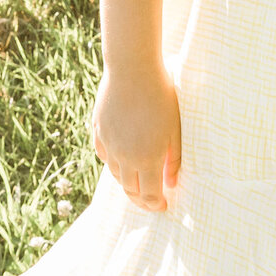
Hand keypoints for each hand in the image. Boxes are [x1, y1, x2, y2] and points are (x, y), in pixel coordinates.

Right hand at [91, 66, 179, 211]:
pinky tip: (122, 159)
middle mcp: (125, 156)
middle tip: (152, 200)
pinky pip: (105, 155)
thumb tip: (171, 183)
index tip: (164, 206)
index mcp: (148, 157)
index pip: (150, 195)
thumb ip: (174, 159)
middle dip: (142, 200)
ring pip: (116, 174)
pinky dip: (114, 163)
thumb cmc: (161, 96)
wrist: (132, 69)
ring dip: (128, 182)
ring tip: (139, 180)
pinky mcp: (99, 130)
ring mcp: (110, 143)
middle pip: (130, 190)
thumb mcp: (176, 128)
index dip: (156, 205)